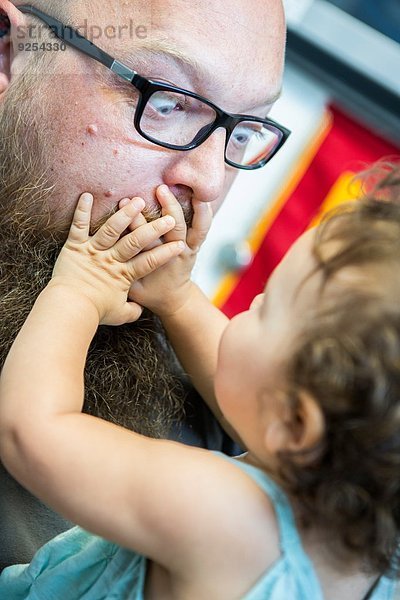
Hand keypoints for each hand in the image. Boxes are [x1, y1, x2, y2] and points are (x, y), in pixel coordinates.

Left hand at [49, 193, 184, 325]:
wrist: (70, 309)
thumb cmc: (95, 313)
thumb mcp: (118, 315)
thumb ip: (132, 311)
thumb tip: (139, 310)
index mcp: (124, 275)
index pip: (150, 261)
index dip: (165, 253)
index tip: (180, 246)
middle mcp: (111, 260)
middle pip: (135, 241)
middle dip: (153, 228)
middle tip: (168, 218)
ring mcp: (93, 251)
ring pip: (111, 229)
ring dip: (125, 214)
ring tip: (137, 200)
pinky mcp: (75, 246)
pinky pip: (79, 225)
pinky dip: (82, 210)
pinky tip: (87, 194)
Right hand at [123, 186, 212, 317]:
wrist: (173, 299)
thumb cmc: (150, 292)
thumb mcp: (134, 292)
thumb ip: (123, 280)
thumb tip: (106, 271)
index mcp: (154, 265)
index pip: (144, 241)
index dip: (135, 223)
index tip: (123, 203)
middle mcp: (172, 255)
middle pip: (170, 230)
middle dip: (162, 209)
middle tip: (152, 192)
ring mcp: (186, 249)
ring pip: (188, 227)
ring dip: (179, 206)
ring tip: (171, 188)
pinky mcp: (195, 245)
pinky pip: (203, 228)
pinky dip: (203, 213)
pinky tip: (200, 196)